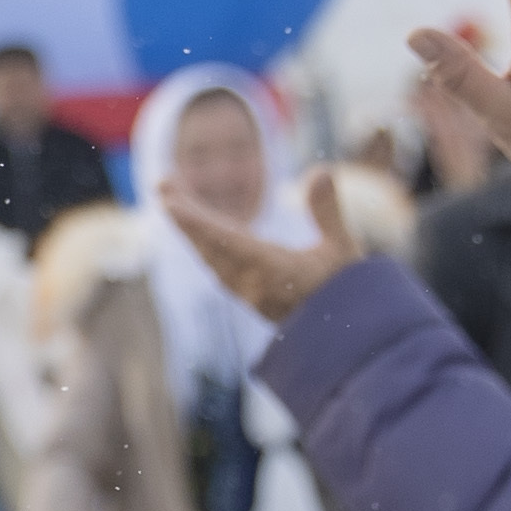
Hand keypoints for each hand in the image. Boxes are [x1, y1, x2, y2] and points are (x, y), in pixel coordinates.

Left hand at [163, 170, 365, 323]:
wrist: (346, 339)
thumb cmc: (347, 292)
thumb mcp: (343, 250)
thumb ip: (328, 211)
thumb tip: (321, 171)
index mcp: (275, 272)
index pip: (228, 243)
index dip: (197, 222)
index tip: (171, 203)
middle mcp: (254, 286)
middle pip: (209, 247)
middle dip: (183, 217)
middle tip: (162, 185)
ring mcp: (248, 294)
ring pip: (209, 257)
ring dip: (188, 228)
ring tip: (172, 198)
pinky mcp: (248, 297)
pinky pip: (216, 266)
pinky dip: (201, 243)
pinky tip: (192, 229)